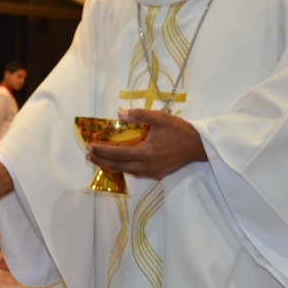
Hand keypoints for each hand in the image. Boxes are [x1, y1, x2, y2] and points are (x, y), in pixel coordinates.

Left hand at [84, 108, 206, 179]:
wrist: (198, 145)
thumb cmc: (178, 130)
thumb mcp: (159, 118)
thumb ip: (139, 115)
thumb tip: (119, 114)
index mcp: (146, 152)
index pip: (118, 153)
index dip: (102, 151)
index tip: (89, 146)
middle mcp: (147, 165)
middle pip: (118, 166)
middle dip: (102, 161)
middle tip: (88, 155)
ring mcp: (152, 172)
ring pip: (127, 171)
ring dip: (111, 166)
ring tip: (99, 160)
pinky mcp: (158, 174)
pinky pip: (136, 173)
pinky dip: (124, 169)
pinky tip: (120, 164)